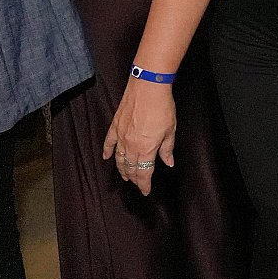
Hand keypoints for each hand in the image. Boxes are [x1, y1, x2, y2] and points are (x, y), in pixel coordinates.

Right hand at [102, 79, 176, 195]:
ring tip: (125, 176)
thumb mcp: (170, 130)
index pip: (143, 173)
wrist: (148, 87)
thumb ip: (167, 149)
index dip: (144, 184)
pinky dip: (108, 152)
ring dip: (122, 169)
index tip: (146, 191)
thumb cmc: (162, 107)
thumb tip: (168, 162)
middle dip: (134, 178)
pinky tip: (107, 158)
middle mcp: (131, 146)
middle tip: (138, 184)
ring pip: (119, 159)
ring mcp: (121, 136)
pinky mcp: (115, 126)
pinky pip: (109, 143)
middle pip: (131, 168)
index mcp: (146, 149)